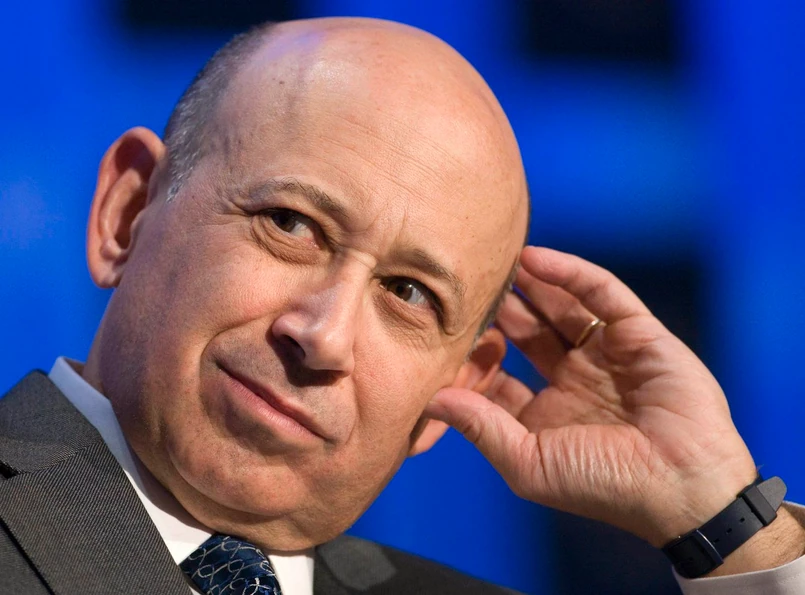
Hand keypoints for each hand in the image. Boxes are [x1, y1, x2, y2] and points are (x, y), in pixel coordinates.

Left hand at [426, 246, 758, 547]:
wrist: (683, 487)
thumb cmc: (603, 486)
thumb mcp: (528, 462)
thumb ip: (479, 427)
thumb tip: (430, 397)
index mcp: (544, 413)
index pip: (498, 374)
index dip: (471, 355)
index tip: (441, 335)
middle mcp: (572, 379)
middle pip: (525, 333)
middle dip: (497, 311)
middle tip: (464, 286)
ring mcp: (605, 354)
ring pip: (559, 307)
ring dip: (528, 285)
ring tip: (494, 261)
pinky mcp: (637, 332)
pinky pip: (598, 292)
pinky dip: (567, 273)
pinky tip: (534, 259)